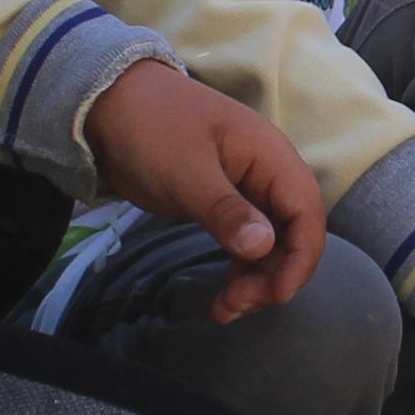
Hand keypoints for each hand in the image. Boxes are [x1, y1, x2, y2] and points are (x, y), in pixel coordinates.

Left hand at [82, 61, 326, 321]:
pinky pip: (245, 243)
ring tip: (224, 309)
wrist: (107, 106)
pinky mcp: (222, 205)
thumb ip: (225, 210)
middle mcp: (266, 175)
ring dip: (256, 280)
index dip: (301, 257)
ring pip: (269, 245)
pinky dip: (239, 270)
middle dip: (274, 275)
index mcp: (270, 157)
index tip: (277, 294)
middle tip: (236, 304)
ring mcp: (245, 191)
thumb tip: (263, 247)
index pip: (307, 212)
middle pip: (292, 235)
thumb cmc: (151, 128)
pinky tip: (222, 295)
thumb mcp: (186, 172)